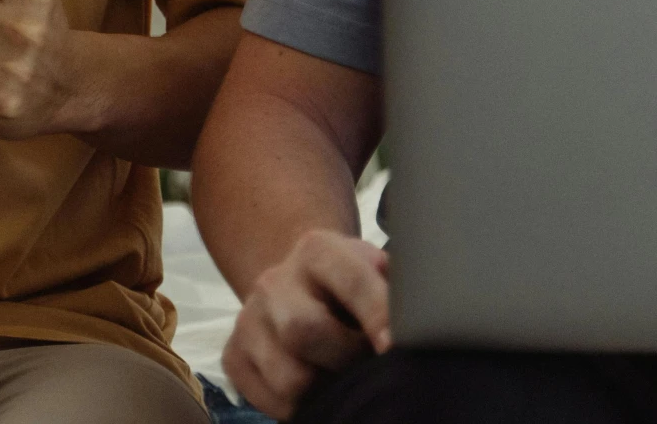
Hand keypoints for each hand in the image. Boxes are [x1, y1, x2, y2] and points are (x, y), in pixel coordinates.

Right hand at [224, 229, 390, 419]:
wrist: (298, 285)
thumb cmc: (351, 285)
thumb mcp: (376, 270)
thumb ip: (399, 288)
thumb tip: (423, 322)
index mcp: (318, 250)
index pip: (350, 279)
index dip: (376, 314)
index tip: (394, 346)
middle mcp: (274, 280)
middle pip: (303, 330)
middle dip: (345, 358)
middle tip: (368, 366)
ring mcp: (248, 320)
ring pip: (289, 378)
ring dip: (326, 389)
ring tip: (344, 376)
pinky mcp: (233, 356)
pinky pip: (271, 401)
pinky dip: (301, 407)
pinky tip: (318, 385)